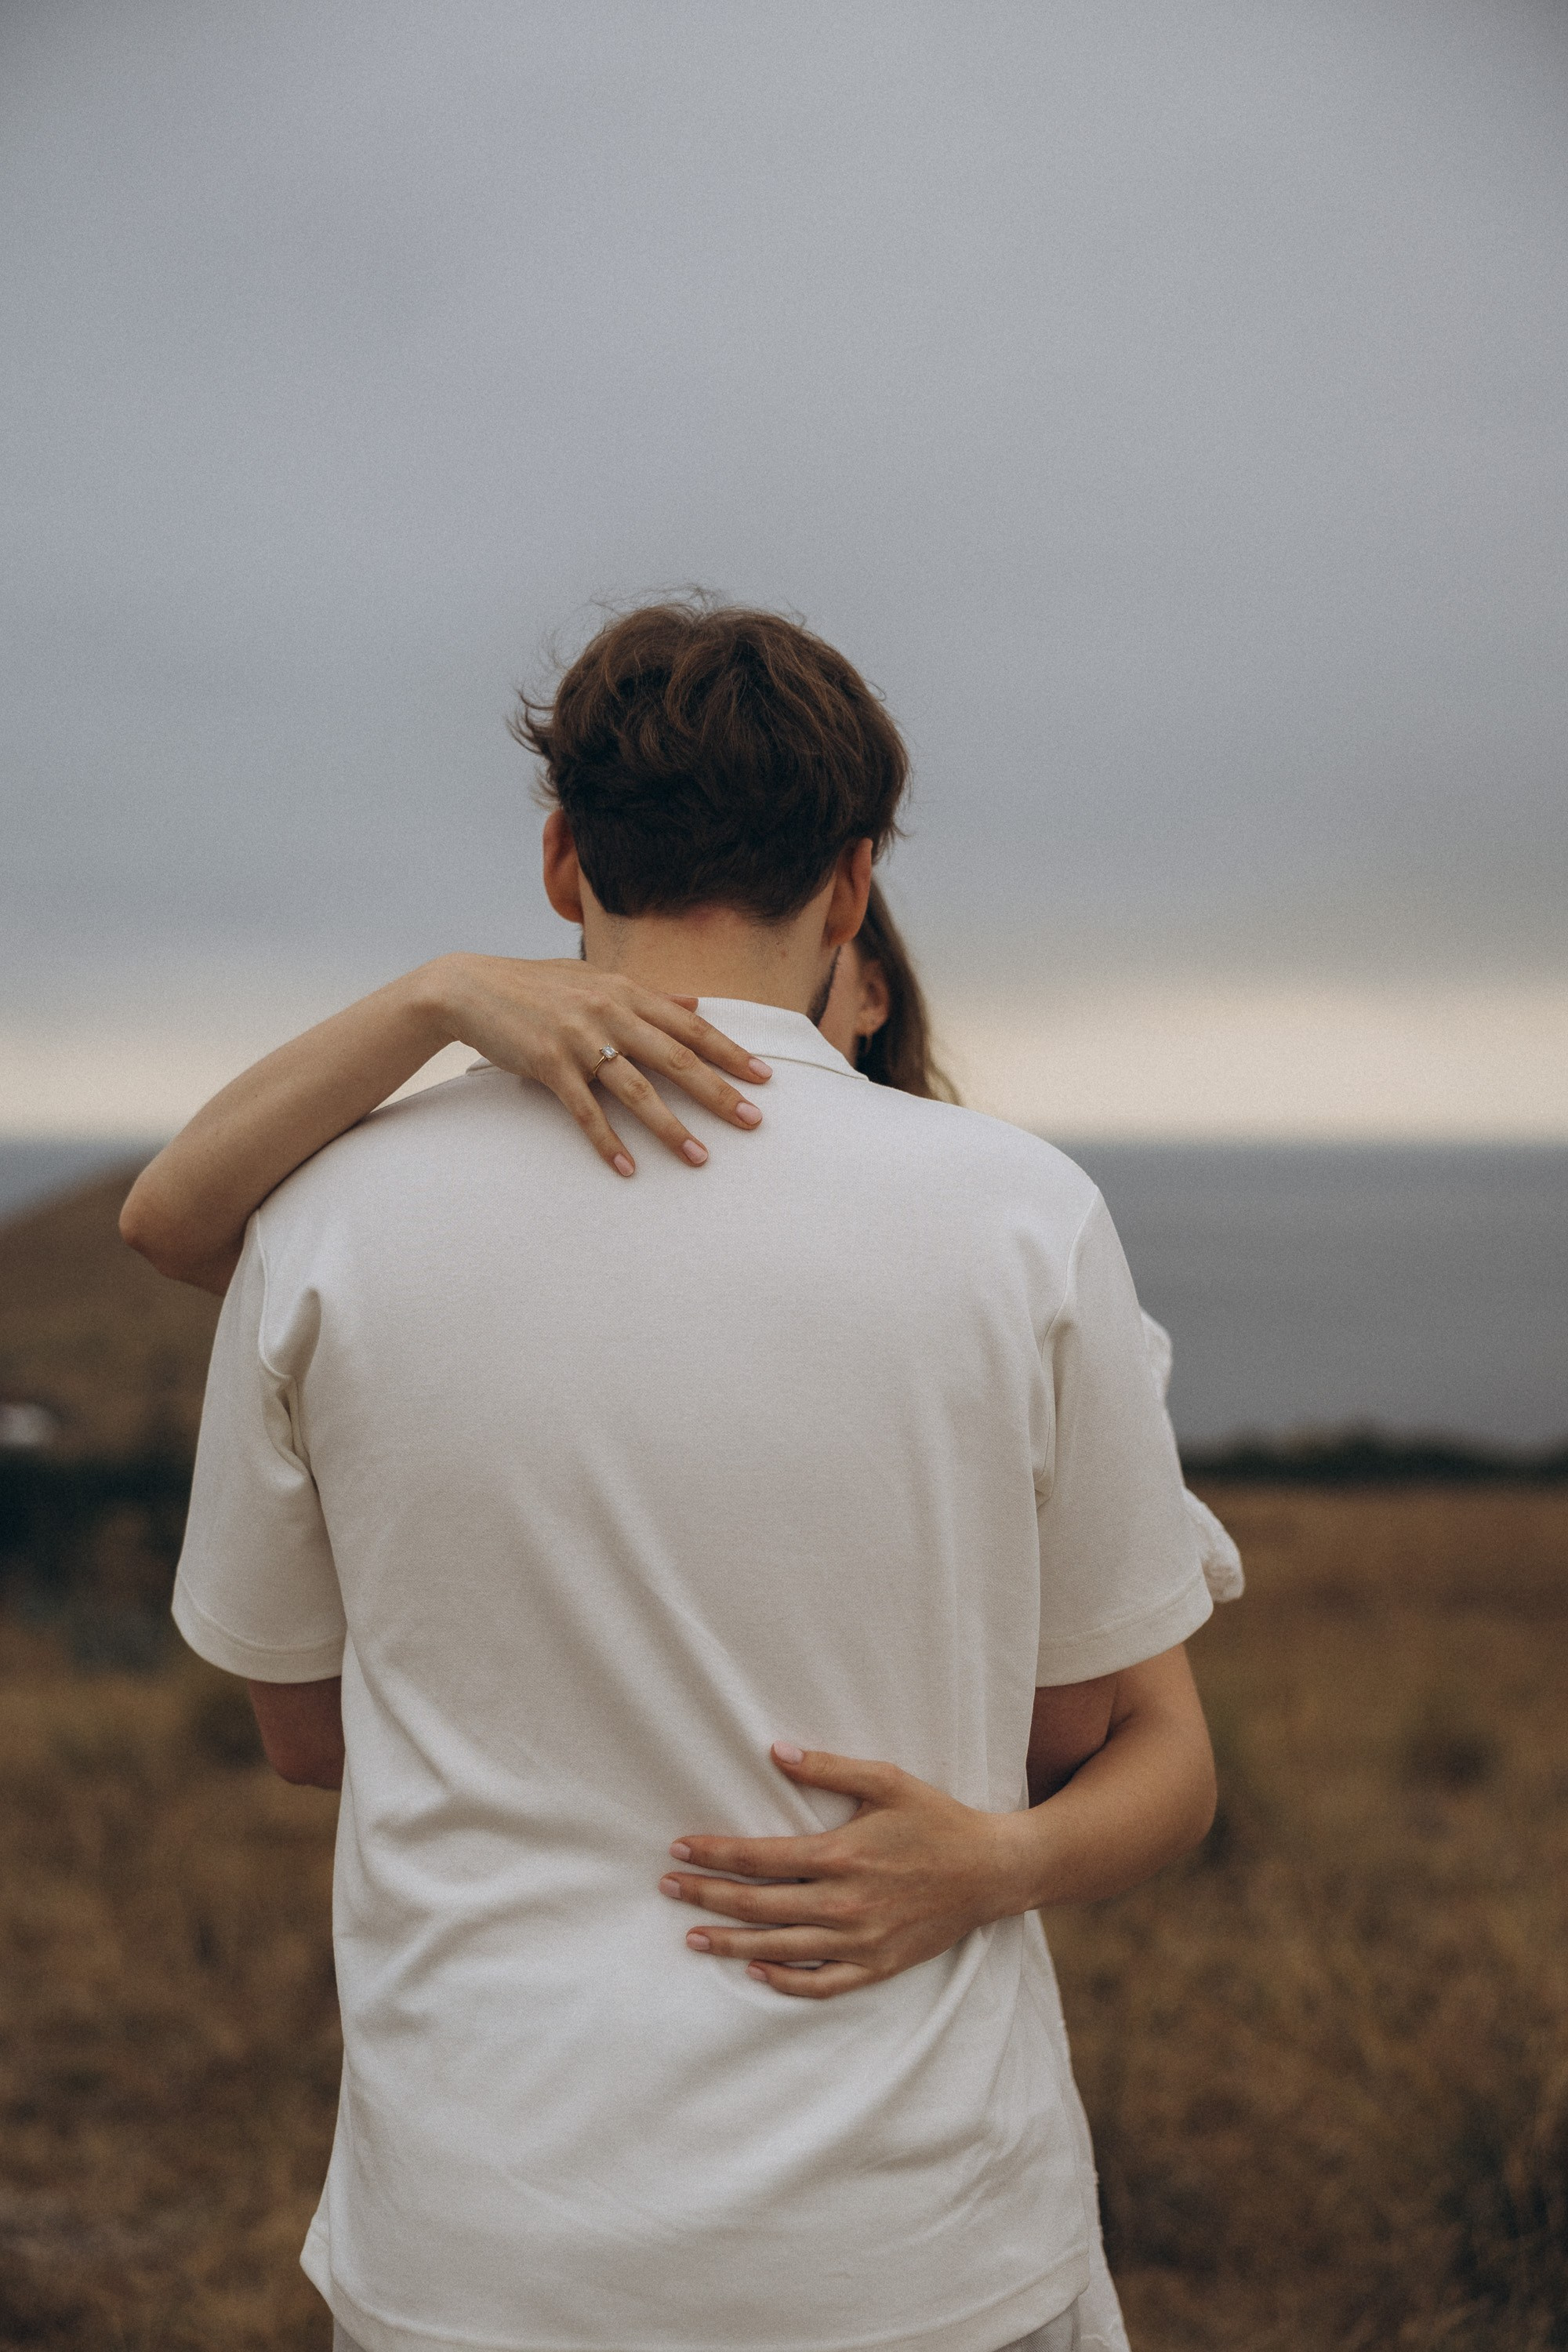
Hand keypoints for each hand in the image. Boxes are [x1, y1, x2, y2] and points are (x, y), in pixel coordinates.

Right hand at [430, 954, 771, 1175]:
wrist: (470, 987)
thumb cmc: (536, 984)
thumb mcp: (594, 979)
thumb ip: (648, 994)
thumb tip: (696, 1004)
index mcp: (627, 992)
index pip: (692, 1027)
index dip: (731, 1052)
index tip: (764, 1077)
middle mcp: (610, 1013)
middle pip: (677, 1059)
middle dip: (719, 1093)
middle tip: (753, 1121)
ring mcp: (580, 1040)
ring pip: (638, 1090)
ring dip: (671, 1128)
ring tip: (699, 1158)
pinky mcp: (549, 1065)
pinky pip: (586, 1112)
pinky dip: (607, 1142)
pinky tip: (628, 1169)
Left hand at [657, 1743, 1032, 1999]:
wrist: (992, 1871)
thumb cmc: (937, 1819)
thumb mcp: (887, 1780)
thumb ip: (828, 1768)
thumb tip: (773, 1752)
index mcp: (841, 1855)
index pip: (759, 1858)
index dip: (715, 1853)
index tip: (679, 1847)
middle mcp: (843, 1904)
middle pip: (758, 1906)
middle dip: (707, 1896)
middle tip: (668, 1888)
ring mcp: (860, 1941)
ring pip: (779, 1949)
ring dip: (731, 1944)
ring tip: (693, 1937)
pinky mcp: (878, 1966)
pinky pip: (821, 1984)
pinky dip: (785, 1982)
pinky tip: (757, 1973)